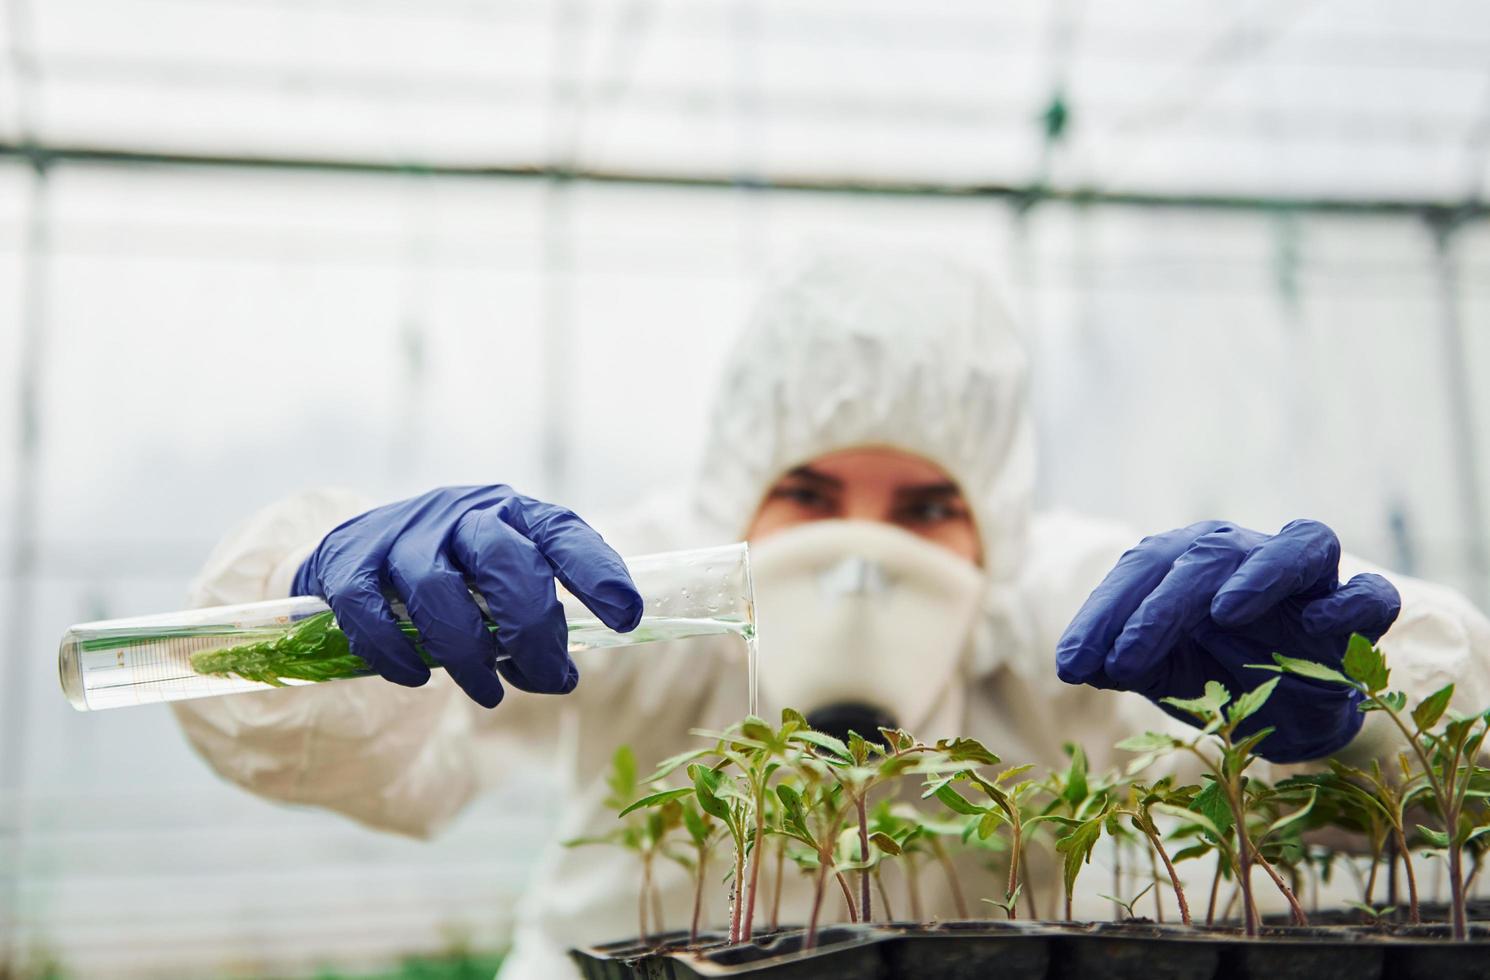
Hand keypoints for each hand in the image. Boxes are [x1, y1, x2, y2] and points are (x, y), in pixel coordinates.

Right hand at [292, 486, 642, 707]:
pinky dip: (396, 654)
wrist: (358, 550)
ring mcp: (402, 533)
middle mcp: (461, 513)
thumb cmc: (453, 572)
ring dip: (467, 653)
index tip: (626, 617)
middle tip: (550, 677)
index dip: (597, 572)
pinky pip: (370, 610)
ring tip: (488, 693)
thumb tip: (560, 677)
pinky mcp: (349, 562)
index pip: (562, 533)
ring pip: (437, 589)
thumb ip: (534, 620)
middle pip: (505, 560)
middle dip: (531, 627)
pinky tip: (418, 679)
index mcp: (512, 513)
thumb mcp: (501, 578)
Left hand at [1055, 519, 1400, 762]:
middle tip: (1123, 663)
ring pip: (1300, 544)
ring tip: (1221, 612)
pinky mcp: (1355, 613)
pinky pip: (1368, 594)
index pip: (1143, 568)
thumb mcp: (1157, 669)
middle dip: (1158, 609)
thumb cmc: (1209, 672)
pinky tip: (1315, 625)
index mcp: (1190, 559)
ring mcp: (1308, 579)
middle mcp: (1247, 555)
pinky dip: (1348, 603)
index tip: (1073, 667)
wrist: (1281, 714)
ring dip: (1260, 572)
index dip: (1103, 615)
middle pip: (1208, 555)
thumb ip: (1120, 659)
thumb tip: (1077, 664)